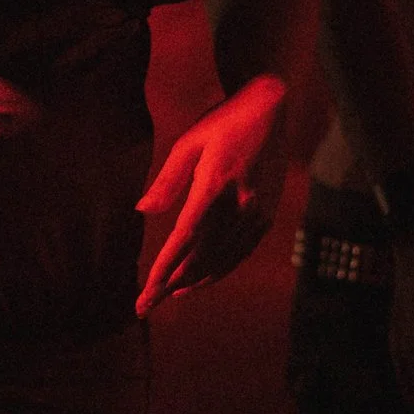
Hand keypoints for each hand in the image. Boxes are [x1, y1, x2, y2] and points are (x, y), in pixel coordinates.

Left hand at [134, 74, 288, 313]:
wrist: (271, 108)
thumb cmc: (223, 121)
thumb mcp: (188, 143)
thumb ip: (167, 181)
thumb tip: (142, 211)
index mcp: (214, 186)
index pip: (183, 240)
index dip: (162, 271)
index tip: (145, 294)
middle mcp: (239, 205)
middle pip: (201, 257)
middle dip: (172, 284)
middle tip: (148, 304)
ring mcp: (257, 213)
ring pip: (223, 259)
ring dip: (196, 281)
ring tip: (172, 294)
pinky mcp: (267, 215)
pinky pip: (241, 252)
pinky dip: (220, 269)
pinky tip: (205, 276)